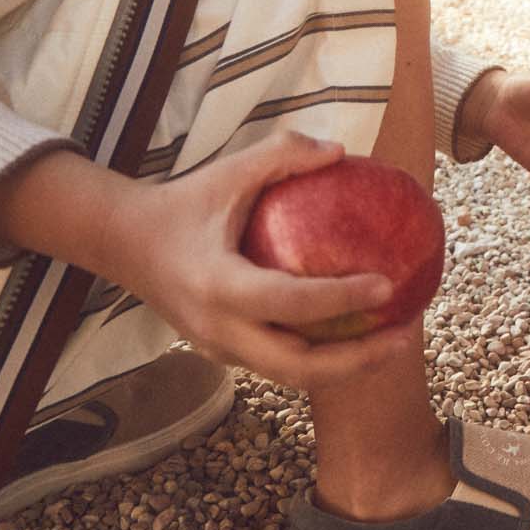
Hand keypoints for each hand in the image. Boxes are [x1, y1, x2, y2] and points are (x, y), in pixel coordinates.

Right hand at [90, 132, 416, 391]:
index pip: (290, 304)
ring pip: (292, 376)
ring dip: (347, 367)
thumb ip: (282, 155)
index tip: (388, 286)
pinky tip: (360, 336)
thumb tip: (340, 152)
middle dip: (357, 360)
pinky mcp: (224, 353)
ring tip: (396, 340)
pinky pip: (280, 366)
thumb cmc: (182, 203)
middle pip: (298, 367)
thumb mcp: (229, 171)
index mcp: (219, 286)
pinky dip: (323, 359)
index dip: (341, 299)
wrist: (123, 244)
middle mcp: (219, 329)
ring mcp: (219, 349)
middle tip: (406, 334)